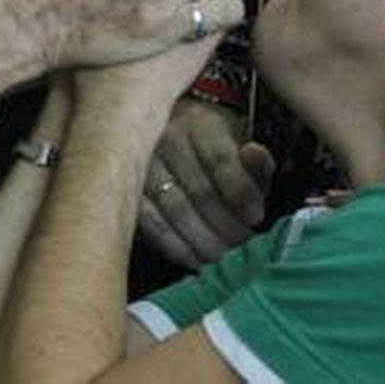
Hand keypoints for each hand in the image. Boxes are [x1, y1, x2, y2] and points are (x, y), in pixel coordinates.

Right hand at [138, 99, 273, 267]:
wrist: (168, 135)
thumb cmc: (211, 148)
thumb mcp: (240, 145)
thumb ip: (256, 158)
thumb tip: (253, 155)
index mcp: (199, 123)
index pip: (220, 159)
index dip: (240, 190)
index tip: (256, 217)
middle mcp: (164, 139)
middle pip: (199, 191)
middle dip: (227, 226)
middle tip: (245, 247)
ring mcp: (140, 165)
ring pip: (175, 211)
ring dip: (205, 242)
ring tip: (225, 258)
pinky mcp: (128, 192)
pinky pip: (153, 226)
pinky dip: (177, 248)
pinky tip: (196, 260)